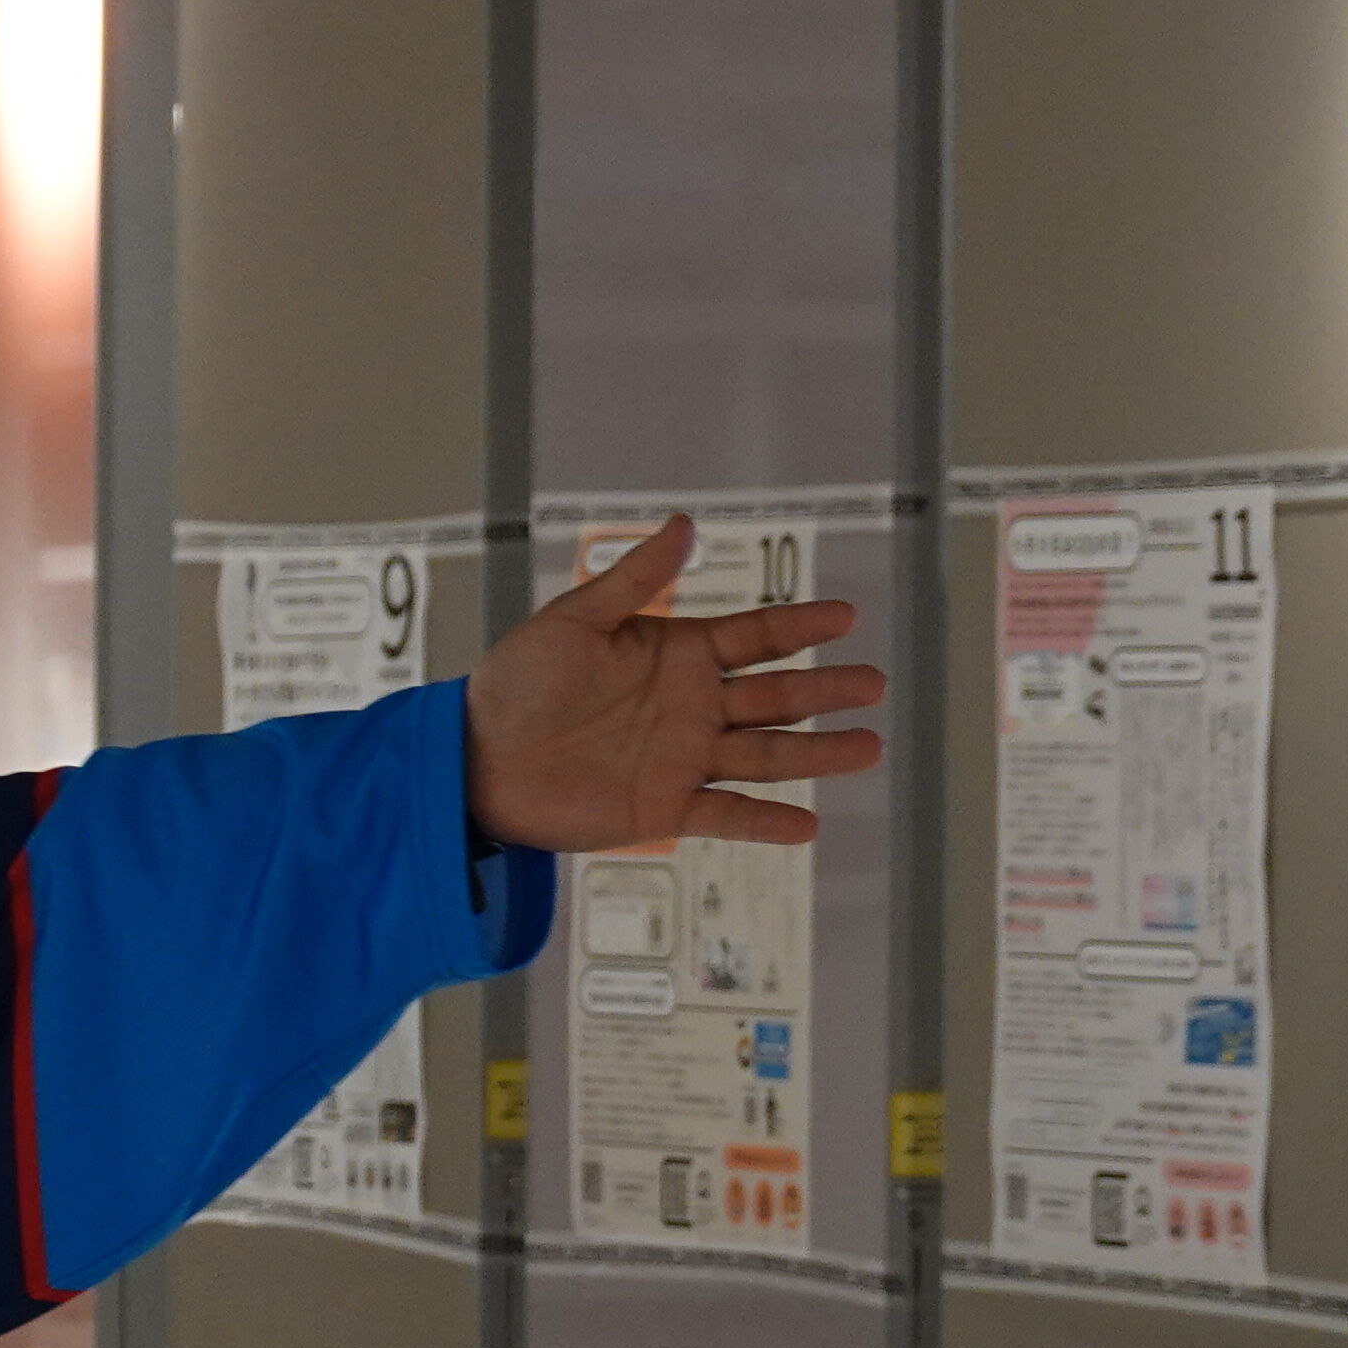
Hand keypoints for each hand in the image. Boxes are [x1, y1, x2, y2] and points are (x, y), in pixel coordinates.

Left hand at [461, 514, 887, 851]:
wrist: (473, 756)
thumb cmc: (515, 683)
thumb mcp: (573, 621)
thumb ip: (633, 579)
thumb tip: (685, 524)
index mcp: (676, 654)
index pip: (754, 637)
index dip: (798, 626)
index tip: (845, 616)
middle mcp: (691, 707)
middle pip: (774, 697)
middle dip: (825, 690)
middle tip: (874, 683)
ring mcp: (682, 758)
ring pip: (765, 755)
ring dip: (816, 753)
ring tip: (868, 747)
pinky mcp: (663, 807)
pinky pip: (725, 815)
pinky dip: (765, 822)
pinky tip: (807, 824)